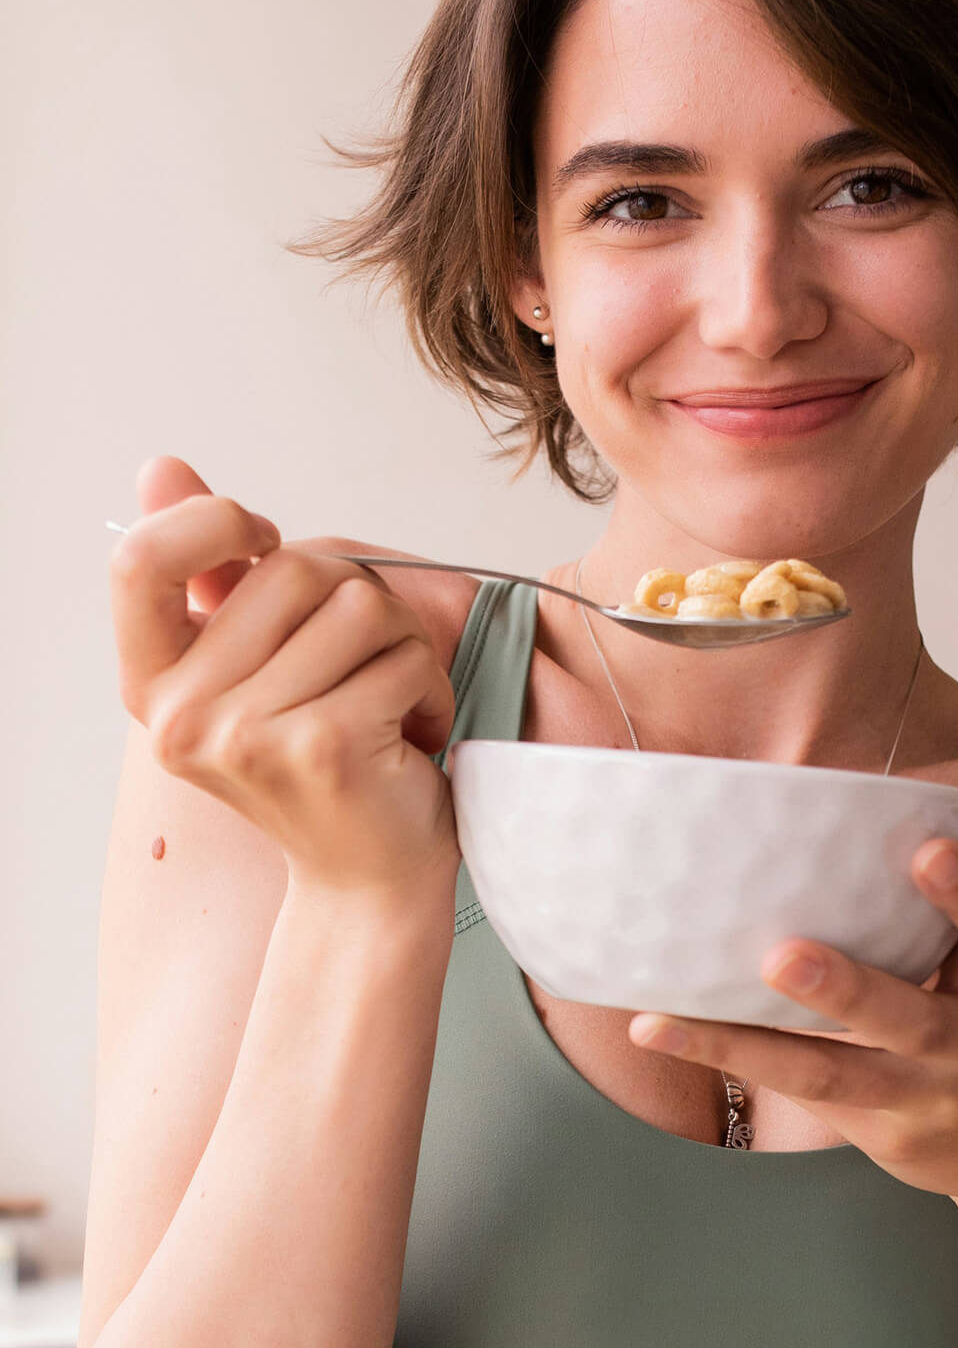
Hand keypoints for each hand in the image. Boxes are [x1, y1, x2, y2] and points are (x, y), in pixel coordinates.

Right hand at [110, 456, 459, 896]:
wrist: (369, 879)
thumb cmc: (324, 761)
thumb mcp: (256, 666)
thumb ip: (213, 574)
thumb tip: (162, 467)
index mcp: (155, 686)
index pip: (138, 561)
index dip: (208, 524)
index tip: (266, 543)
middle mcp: (183, 716)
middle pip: (294, 568)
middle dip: (360, 603)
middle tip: (364, 669)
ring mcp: (246, 735)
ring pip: (360, 606)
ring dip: (403, 649)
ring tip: (389, 705)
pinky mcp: (321, 745)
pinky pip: (403, 657)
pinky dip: (430, 689)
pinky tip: (412, 736)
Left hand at [628, 835, 957, 1221]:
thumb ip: (944, 914)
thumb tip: (853, 819)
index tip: (930, 850)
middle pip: (909, 1019)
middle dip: (847, 990)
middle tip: (783, 955)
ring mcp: (926, 1098)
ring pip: (834, 1074)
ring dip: (750, 1044)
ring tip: (672, 1017)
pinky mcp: (883, 1133)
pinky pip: (804, 1094)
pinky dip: (734, 1060)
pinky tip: (662, 1031)